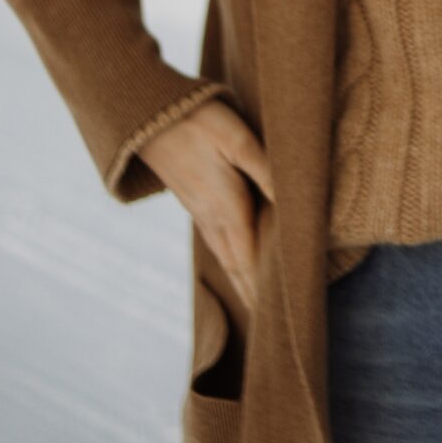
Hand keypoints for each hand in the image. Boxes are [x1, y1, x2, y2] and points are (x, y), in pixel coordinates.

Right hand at [141, 100, 274, 313]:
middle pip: (240, 267)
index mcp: (227, 208)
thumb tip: (293, 200)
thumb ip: (266, 170)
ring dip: (243, 282)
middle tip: (275, 327)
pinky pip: (218, 242)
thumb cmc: (197, 121)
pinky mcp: (195, 201)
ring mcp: (201, 212)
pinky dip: (232, 261)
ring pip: (227, 257)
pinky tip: (236, 263)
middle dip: (256, 296)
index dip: (267, 289)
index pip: (252, 261)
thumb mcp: (238, 139)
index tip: (283, 316)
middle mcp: (213, 218)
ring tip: (258, 306)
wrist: (148, 114)